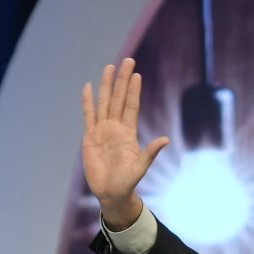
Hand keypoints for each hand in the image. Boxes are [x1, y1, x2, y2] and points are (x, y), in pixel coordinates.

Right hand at [80, 58, 169, 230]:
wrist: (111, 193)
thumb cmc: (127, 182)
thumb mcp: (141, 167)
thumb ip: (150, 152)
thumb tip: (165, 139)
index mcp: (129, 133)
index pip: (131, 106)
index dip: (134, 91)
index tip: (137, 74)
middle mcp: (116, 127)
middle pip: (119, 98)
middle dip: (122, 80)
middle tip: (127, 60)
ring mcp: (102, 130)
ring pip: (104, 102)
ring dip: (107, 85)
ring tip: (109, 67)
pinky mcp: (89, 136)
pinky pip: (88, 115)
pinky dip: (87, 101)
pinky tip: (88, 87)